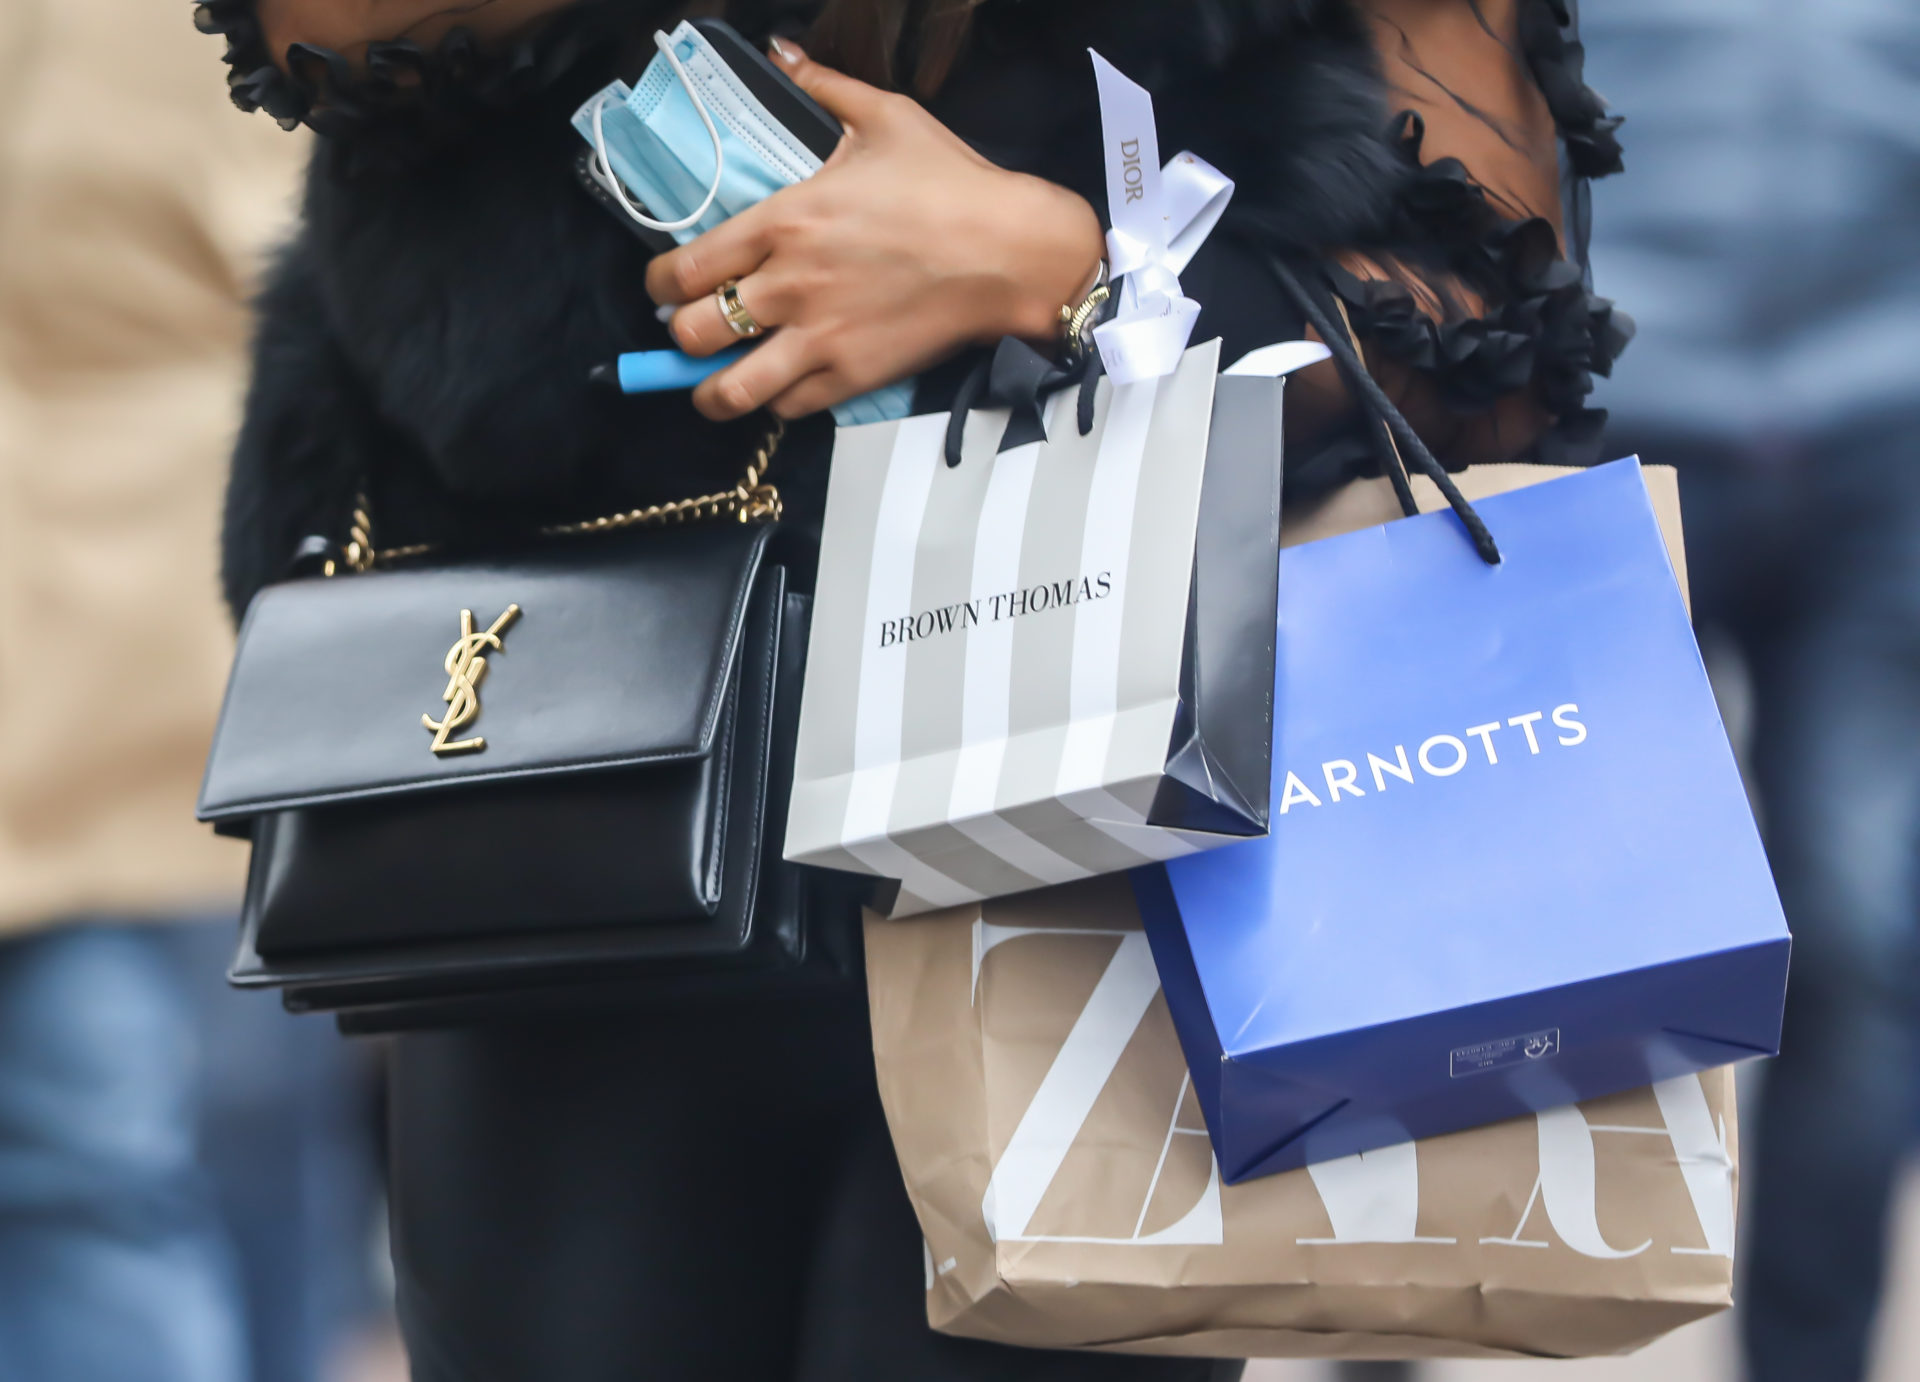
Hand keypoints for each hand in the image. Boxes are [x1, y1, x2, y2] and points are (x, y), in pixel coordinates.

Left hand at [645, 41, 1105, 421]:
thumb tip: (783, 53)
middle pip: (691, 332)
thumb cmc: (952, 185)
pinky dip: (775, 402)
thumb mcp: (886, 117)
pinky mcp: (852, 375)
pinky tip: (781, 386)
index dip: (659, 286)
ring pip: (727, 390)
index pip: (682, 269)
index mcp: (784, 219)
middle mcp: (789, 284)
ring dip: (710, 392)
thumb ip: (823, 88)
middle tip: (696, 331)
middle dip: (681, 337)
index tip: (666, 288)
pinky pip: (786, 408)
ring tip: (715, 386)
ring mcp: (819, 336)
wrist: (1011, 252)